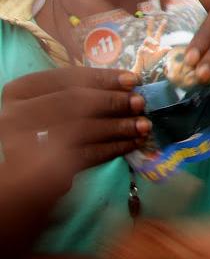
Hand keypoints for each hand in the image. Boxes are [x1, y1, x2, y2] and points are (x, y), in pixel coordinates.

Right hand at [0, 67, 150, 180]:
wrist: (20, 181)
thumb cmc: (40, 134)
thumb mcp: (48, 106)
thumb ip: (77, 94)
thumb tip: (128, 84)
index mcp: (18, 91)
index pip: (66, 78)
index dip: (103, 77)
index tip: (133, 79)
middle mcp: (16, 114)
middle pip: (74, 102)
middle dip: (113, 101)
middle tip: (141, 102)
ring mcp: (27, 143)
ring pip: (83, 129)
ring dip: (119, 126)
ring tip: (144, 125)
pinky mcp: (43, 170)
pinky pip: (88, 154)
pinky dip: (115, 147)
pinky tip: (133, 143)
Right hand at [132, 17, 169, 73]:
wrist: (144, 67)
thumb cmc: (152, 61)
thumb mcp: (159, 56)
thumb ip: (164, 52)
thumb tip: (170, 47)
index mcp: (156, 43)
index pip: (159, 33)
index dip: (161, 27)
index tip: (165, 20)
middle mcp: (150, 43)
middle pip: (149, 31)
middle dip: (150, 24)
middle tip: (151, 17)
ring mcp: (144, 45)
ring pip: (148, 39)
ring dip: (152, 42)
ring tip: (155, 49)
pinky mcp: (140, 49)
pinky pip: (144, 48)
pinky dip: (148, 51)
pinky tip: (151, 54)